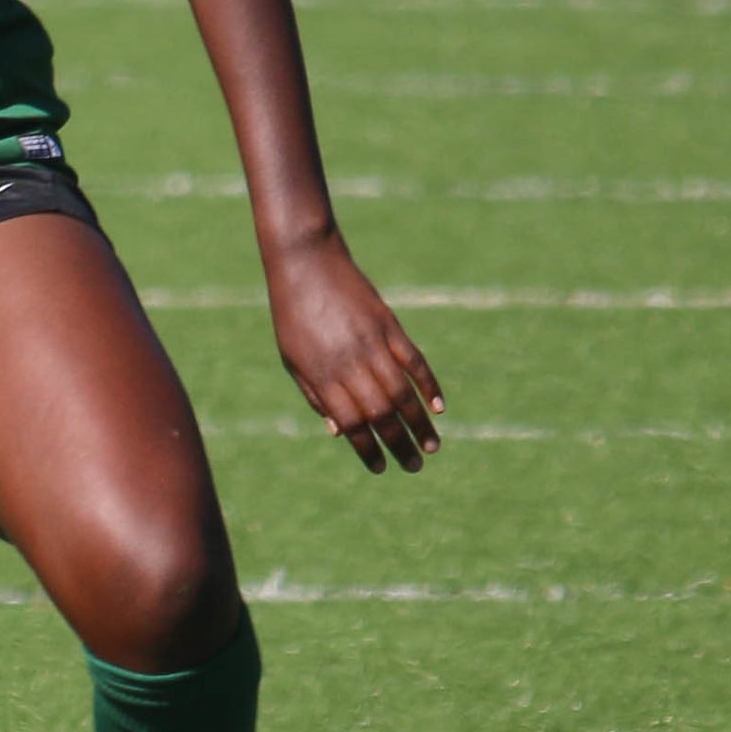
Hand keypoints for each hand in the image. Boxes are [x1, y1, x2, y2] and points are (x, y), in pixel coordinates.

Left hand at [267, 236, 441, 472]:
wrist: (305, 264)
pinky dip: (428, 385)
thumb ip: (316, 396)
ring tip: (432, 446)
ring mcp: (372, 344)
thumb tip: (339, 433)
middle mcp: (349, 364)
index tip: (379, 468)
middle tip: (414, 466)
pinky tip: (438, 407)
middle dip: (398, 445)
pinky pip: (414, 361)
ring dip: (419, 424)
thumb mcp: (293, 360)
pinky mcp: (389, 325)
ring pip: (402, 392)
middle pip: (380, 414)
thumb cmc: (293, 316)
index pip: (350, 424)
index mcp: (321, 376)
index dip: (366, 449)